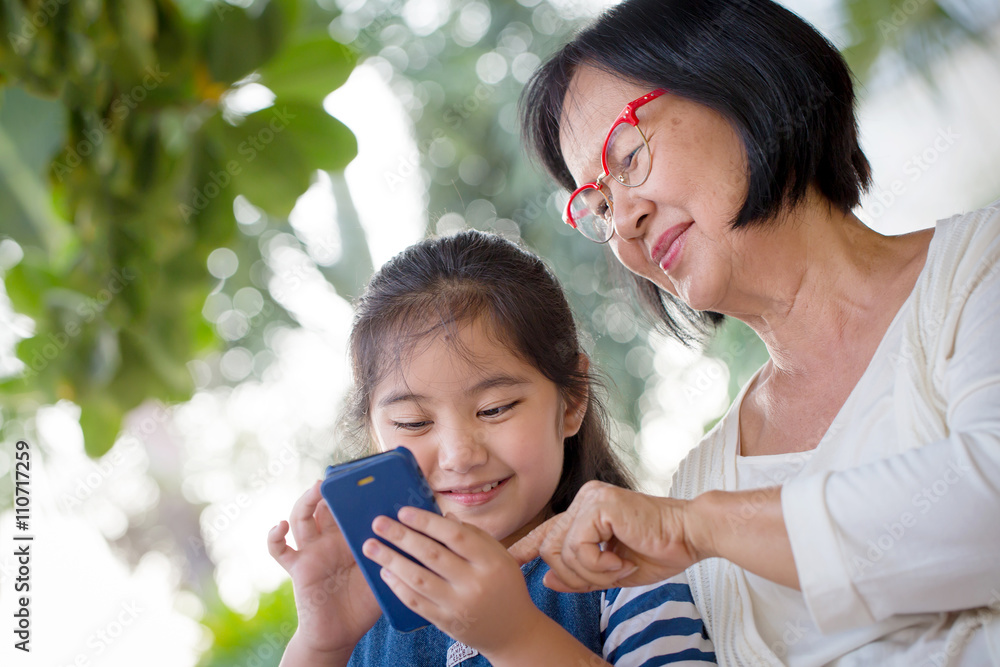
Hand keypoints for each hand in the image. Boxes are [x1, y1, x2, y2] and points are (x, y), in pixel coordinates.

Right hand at [267, 480, 381, 658]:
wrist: (340, 633)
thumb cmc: (365, 602)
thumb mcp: (384, 572)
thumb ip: (395, 552)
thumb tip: (417, 532)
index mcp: (351, 536)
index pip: (349, 505)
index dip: (353, 489)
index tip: (364, 472)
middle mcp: (330, 538)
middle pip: (324, 504)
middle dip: (329, 487)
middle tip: (341, 474)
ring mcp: (312, 550)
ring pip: (301, 517)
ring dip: (305, 500)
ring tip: (316, 488)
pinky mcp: (298, 567)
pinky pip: (280, 550)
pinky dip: (274, 537)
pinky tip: (279, 526)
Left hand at [361, 507, 543, 657]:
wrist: (513, 632)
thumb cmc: (504, 585)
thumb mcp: (498, 556)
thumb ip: (473, 535)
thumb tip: (442, 515)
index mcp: (491, 561)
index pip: (454, 535)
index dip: (427, 521)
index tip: (403, 511)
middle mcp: (475, 583)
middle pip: (432, 555)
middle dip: (401, 536)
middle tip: (378, 523)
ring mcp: (459, 605)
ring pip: (419, 579)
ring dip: (391, 560)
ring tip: (371, 546)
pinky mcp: (446, 623)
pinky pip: (416, 602)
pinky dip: (398, 586)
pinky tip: (385, 572)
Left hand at [508, 481, 702, 591]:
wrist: (690, 535)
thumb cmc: (659, 550)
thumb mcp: (612, 572)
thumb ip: (580, 575)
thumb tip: (546, 580)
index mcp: (586, 512)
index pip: (548, 531)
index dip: (526, 547)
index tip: (510, 559)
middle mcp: (584, 500)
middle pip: (550, 549)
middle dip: (574, 576)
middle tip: (608, 578)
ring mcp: (590, 499)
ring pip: (561, 550)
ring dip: (590, 573)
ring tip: (619, 569)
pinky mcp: (599, 504)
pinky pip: (579, 547)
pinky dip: (598, 564)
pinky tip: (621, 561)